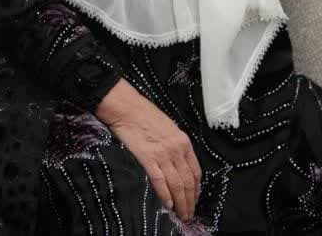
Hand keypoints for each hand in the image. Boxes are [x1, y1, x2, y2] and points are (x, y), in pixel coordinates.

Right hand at [96, 80, 200, 221]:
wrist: (126, 107)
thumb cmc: (144, 113)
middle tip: (189, 214)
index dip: (196, 189)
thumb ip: (175, 144)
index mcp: (183, 142)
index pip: (196, 172)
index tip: (194, 199)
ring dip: (180, 203)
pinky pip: (160, 182)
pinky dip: (165, 195)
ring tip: (181, 214)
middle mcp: (176, 150)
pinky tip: (167, 205)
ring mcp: (163, 155)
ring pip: (177, 185)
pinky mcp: (147, 158)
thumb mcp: (168, 127)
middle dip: (190, 201)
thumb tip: (176, 162)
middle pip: (188, 182)